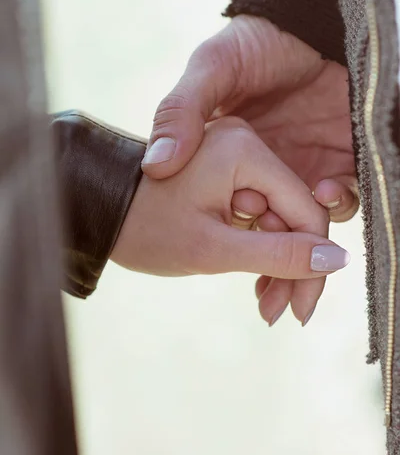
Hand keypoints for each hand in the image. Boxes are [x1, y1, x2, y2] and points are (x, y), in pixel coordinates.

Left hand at [112, 118, 349, 324]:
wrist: (101, 213)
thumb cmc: (146, 229)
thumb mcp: (215, 248)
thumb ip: (279, 254)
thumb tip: (337, 261)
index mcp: (245, 149)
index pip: (306, 210)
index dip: (312, 262)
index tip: (301, 309)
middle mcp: (247, 142)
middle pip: (294, 214)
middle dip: (290, 266)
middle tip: (274, 312)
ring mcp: (237, 154)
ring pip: (278, 216)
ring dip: (274, 260)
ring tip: (262, 303)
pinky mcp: (228, 169)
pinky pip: (259, 210)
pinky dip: (257, 243)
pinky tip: (253, 276)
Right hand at [142, 15, 356, 222]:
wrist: (315, 18)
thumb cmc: (258, 40)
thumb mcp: (212, 68)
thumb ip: (181, 111)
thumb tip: (156, 166)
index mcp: (235, 155)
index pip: (231, 204)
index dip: (234, 225)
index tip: (237, 223)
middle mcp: (271, 165)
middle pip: (274, 221)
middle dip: (278, 243)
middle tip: (275, 242)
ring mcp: (308, 163)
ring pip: (309, 217)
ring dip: (308, 225)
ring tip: (301, 209)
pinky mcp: (344, 157)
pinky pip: (347, 195)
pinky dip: (341, 202)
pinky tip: (325, 189)